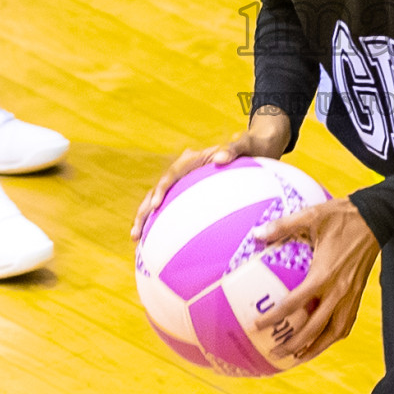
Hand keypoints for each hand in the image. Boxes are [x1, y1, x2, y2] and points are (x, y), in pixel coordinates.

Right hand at [132, 108, 292, 240]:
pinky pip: (177, 213)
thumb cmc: (252, 146)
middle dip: (144, 212)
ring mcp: (187, 185)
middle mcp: (185, 173)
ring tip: (137, 241)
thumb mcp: (245, 145)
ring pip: (162, 204)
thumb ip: (233, 149)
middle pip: (158, 192)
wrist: (257, 148)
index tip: (156, 206)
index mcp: (193, 160)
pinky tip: (161, 247)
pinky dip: (167, 227)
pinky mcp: (192, 197)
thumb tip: (220, 158)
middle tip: (136, 233)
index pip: (171, 175)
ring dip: (148, 220)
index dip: (161, 190)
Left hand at [251, 198, 380, 363]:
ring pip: (334, 332)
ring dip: (316, 348)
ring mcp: (351, 295)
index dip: (275, 317)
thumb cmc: (342, 215)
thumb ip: (283, 225)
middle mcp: (339, 290)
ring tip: (299, 356)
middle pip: (315, 328)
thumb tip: (256, 233)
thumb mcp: (311, 215)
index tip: (258, 326)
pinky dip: (333, 336)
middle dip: (294, 344)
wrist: (376, 217)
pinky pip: (347, 323)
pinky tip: (322, 339)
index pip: (294, 304)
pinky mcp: (359, 294)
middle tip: (276, 352)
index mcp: (323, 274)